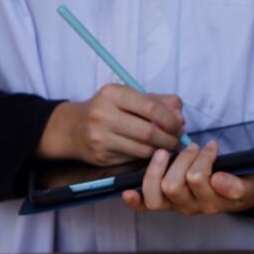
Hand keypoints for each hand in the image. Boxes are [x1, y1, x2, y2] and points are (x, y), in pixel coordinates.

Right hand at [37, 84, 184, 165]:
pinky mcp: (102, 157)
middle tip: (177, 140)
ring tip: (167, 146)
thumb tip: (180, 116)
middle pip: (149, 132)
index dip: (171, 119)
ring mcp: (100, 138)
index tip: (179, 125)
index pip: (151, 107)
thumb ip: (159, 101)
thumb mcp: (130, 97)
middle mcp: (103, 115)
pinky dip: (148, 157)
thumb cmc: (110, 110)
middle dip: (170, 138)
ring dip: (162, 150)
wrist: (73, 129)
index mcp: (113, 93)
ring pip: (144, 149)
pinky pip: (134, 159)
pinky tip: (151, 152)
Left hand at [122, 140, 253, 215]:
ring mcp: (178, 206)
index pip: (199, 179)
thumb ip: (236, 185)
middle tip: (193, 146)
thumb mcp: (247, 183)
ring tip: (167, 152)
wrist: (236, 193)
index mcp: (215, 202)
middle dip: (180, 159)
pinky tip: (128, 191)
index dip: (202, 159)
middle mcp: (194, 207)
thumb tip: (217, 180)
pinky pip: (147, 207)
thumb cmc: (240, 181)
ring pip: (157, 193)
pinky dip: (136, 200)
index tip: (212, 146)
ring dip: (157, 169)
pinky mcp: (166, 204)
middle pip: (173, 185)